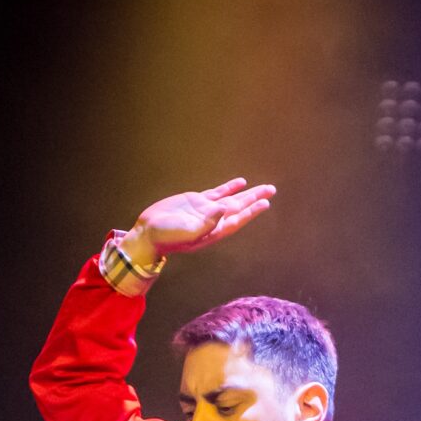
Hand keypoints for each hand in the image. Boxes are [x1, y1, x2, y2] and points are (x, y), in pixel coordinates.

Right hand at [132, 177, 275, 257]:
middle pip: (239, 208)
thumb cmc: (166, 237)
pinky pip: (217, 193)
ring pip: (231, 199)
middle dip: (255, 199)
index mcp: (213, 231)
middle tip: (271, 189)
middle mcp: (213, 221)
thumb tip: (223, 211)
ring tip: (262, 188)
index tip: (265, 203)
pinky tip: (240, 183)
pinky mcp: (197, 202)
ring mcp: (206, 210)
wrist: (149, 232)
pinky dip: (229, 188)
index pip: (237, 219)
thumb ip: (205, 224)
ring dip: (246, 194)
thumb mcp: (186, 232)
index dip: (251, 211)